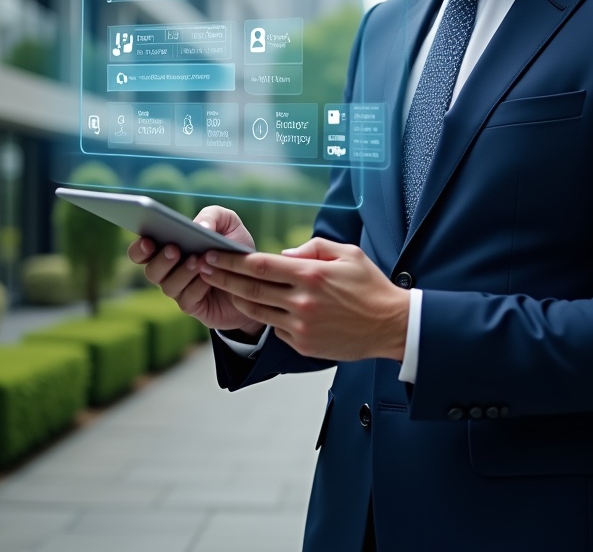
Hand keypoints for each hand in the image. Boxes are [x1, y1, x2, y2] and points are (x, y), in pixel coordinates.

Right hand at [127, 205, 262, 335]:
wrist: (255, 281)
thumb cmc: (235, 249)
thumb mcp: (229, 224)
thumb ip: (213, 215)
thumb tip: (199, 225)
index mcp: (170, 248)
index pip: (141, 251)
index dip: (139, 248)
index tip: (148, 240)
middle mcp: (169, 271)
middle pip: (150, 271)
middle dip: (160, 260)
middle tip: (174, 249)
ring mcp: (180, 290)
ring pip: (168, 285)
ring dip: (182, 272)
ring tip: (197, 260)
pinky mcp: (193, 306)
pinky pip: (187, 299)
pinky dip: (197, 286)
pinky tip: (209, 278)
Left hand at [197, 238, 410, 361]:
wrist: (391, 325)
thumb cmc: (370, 285)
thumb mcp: (347, 253)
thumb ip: (313, 248)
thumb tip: (283, 255)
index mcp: (311, 275)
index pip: (260, 266)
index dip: (231, 260)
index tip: (212, 254)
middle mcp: (302, 302)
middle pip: (250, 289)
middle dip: (221, 277)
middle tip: (201, 268)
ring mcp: (302, 326)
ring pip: (258, 311)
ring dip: (236, 298)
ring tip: (221, 287)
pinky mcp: (304, 345)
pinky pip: (276, 328)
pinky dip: (265, 317)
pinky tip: (257, 306)